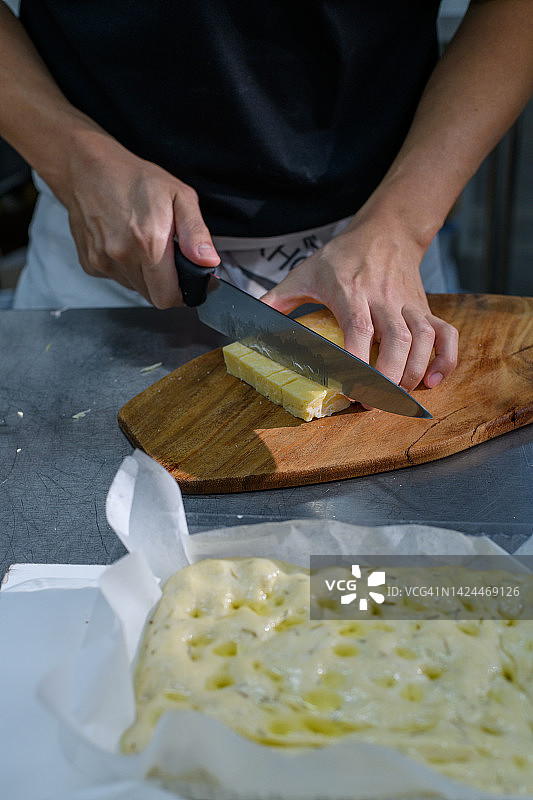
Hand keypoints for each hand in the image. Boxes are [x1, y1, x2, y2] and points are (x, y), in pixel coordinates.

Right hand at [60, 133, 219, 306]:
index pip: (168, 297)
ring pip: (135, 288)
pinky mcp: (90, 262)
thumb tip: (208, 261)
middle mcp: (122, 256)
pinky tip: (127, 244)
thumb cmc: (133, 178)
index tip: (189, 282)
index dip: (184, 294)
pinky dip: (126, 269)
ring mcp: (103, 261)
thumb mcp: (179, 196)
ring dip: (146, 276)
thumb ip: (196, 233)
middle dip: (166, 284)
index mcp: (148, 244)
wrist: (86, 167)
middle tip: (170, 261)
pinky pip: (117, 278)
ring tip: (146, 246)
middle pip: (153, 296)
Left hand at [261, 211, 457, 395]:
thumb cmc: (341, 257)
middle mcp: (384, 298)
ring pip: (424, 338)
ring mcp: (409, 303)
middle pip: (398, 339)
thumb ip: (277, 300)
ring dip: (415, 371)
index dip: (358, 359)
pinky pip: (446, 334)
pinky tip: (434, 381)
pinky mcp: (425, 308)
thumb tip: (247, 323)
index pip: (360, 327)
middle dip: (389, 376)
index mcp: (351, 291)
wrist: (385, 231)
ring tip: (398, 397)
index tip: (350, 386)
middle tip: (373, 403)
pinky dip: (446, 359)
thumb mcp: (304, 273)